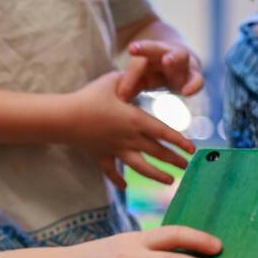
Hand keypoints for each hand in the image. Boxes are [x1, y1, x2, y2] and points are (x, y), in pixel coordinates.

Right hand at [68, 71, 194, 188]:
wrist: (65, 118)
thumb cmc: (89, 97)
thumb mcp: (112, 80)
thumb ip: (129, 77)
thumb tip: (140, 69)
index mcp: (135, 120)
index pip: (164, 132)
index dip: (180, 141)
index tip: (192, 149)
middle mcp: (129, 138)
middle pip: (157, 152)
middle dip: (174, 160)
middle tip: (187, 166)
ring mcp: (116, 149)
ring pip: (141, 166)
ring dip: (156, 175)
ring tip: (170, 181)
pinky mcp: (101, 156)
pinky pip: (111, 171)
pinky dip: (118, 180)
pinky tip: (125, 187)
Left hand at [117, 41, 204, 100]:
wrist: (178, 62)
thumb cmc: (153, 71)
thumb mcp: (141, 78)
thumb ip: (130, 86)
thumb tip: (120, 98)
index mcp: (149, 54)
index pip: (138, 62)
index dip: (130, 76)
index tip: (122, 93)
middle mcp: (166, 53)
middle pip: (156, 48)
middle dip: (146, 48)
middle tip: (133, 49)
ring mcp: (183, 62)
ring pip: (179, 56)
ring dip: (172, 57)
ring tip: (166, 60)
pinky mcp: (195, 75)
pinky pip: (197, 80)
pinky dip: (193, 85)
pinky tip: (186, 93)